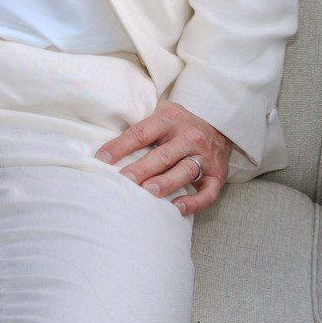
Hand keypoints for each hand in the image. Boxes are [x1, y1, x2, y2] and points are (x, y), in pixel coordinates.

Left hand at [96, 101, 233, 215]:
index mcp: (169, 120)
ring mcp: (204, 156)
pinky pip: (208, 192)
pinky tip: (178, 208)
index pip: (141, 133)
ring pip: (184, 171)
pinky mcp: (217, 174)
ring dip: (166, 183)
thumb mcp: (161, 113)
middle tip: (124, 180)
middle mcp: (188, 137)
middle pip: (163, 155)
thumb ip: (140, 127)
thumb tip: (106, 147)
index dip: (121, 146)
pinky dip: (194, 202)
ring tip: (148, 193)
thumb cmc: (179, 123)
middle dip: (142, 169)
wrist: (219, 122)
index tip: (102, 159)